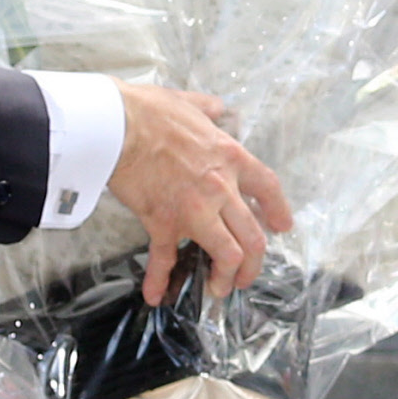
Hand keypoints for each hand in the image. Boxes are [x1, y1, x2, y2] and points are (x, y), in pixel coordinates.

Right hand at [107, 85, 292, 304]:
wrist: (116, 126)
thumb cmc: (150, 111)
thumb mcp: (190, 102)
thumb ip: (208, 109)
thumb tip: (216, 108)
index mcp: (231, 157)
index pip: (268, 188)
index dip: (278, 210)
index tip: (281, 227)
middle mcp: (221, 188)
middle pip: (253, 236)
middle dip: (253, 262)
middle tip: (246, 274)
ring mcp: (195, 210)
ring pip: (227, 255)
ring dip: (226, 277)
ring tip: (219, 287)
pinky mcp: (163, 223)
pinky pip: (165, 259)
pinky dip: (160, 280)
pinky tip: (156, 296)